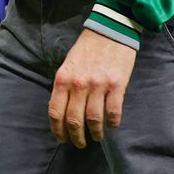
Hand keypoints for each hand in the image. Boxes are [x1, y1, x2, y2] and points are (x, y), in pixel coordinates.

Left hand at [48, 29, 137, 147]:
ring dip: (95, 133)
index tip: (62, 139)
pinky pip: (113, 111)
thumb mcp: (68, 65)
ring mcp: (98, 85)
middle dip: (76, 137)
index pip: (56, 112)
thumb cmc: (86, 49)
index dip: (58, 130)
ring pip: (94, 119)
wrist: (110, 30)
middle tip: (80, 144)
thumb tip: (63, 111)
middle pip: (74, 120)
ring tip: (97, 137)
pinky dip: (113, 123)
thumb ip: (64, 86)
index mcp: (63, 79)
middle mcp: (78, 84)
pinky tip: (112, 125)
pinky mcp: (117, 85)